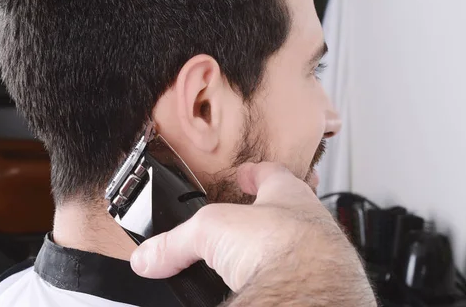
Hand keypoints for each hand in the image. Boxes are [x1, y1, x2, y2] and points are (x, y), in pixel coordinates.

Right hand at [130, 162, 345, 290]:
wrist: (312, 293)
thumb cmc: (283, 244)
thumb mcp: (210, 230)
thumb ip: (175, 243)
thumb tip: (148, 256)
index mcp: (287, 194)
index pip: (270, 174)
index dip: (254, 173)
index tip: (245, 173)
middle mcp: (309, 223)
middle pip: (288, 210)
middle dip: (268, 214)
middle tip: (251, 219)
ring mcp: (318, 257)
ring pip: (296, 245)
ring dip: (275, 249)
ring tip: (253, 258)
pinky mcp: (315, 287)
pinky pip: (294, 278)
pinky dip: (277, 278)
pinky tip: (261, 286)